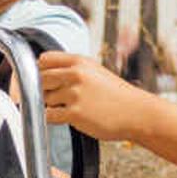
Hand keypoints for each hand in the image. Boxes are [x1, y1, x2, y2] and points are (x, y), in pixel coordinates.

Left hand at [36, 50, 155, 143]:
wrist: (136, 113)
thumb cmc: (116, 95)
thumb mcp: (96, 72)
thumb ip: (73, 69)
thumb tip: (45, 72)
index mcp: (79, 62)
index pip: (44, 59)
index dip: (42, 71)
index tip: (47, 80)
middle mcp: (75, 74)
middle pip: (40, 79)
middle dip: (44, 89)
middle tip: (57, 97)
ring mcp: (74, 94)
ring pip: (44, 98)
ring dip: (51, 105)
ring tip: (70, 108)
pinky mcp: (75, 113)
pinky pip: (49, 115)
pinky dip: (53, 118)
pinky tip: (67, 118)